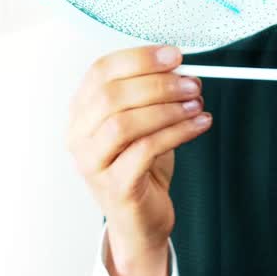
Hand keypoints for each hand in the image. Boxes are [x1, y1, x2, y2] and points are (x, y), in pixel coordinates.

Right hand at [66, 45, 211, 275]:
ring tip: (196, 104)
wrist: (140, 220)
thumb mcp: (141, 122)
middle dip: (158, 84)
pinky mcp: (115, 186)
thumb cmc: (140, 166)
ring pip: (124, 123)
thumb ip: (149, 93)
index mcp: (81, 111)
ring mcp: (92, 163)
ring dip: (167, 109)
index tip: (174, 55)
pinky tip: (198, 125)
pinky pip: (145, 150)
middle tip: (191, 83)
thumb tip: (177, 65)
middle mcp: (79, 136)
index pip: (101, 71)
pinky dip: (176, 133)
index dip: (139, 58)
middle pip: (112, 95)